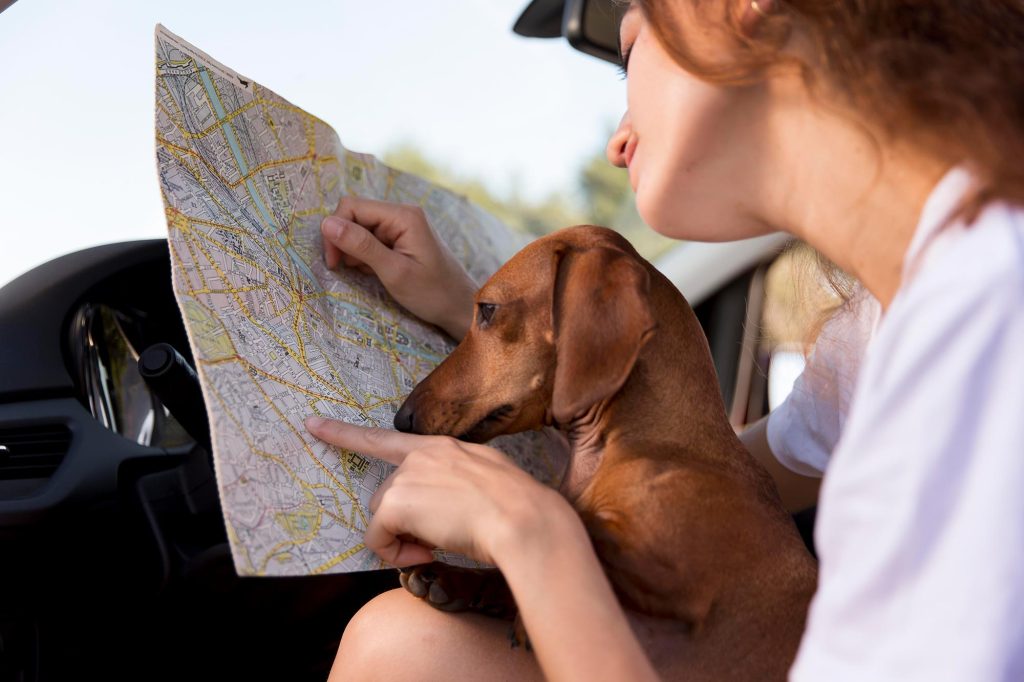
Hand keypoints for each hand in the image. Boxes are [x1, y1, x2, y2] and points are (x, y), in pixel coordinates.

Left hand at [304, 417, 569, 567]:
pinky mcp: (397, 501)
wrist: (523, 520)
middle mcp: (421, 455)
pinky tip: (429, 555)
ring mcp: (407, 476)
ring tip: (440, 547)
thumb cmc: (518, 508)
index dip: (344, 433)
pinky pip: (378, 538)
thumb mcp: (489, 480)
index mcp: (444, 447)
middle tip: (437, 542)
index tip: (312, 424)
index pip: (386, 437)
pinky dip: (396, 554)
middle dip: (404, 522)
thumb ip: (460, 483)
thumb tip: (447, 510)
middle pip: (387, 495)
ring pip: (383, 517)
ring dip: (403, 538)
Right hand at [321, 197, 476, 338]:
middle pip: (355, 216)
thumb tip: (326, 223)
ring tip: (369, 274)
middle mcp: (402, 214)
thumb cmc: (432, 293)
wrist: (460, 308)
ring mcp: (402, 226)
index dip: (335, 231)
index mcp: (403, 215)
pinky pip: (372, 240)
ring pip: (361, 230)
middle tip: (347, 270)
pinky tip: (376, 273)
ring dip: (355, 252)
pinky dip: (366, 257)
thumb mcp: (393, 271)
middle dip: (345, 242)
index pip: (352, 206)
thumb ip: (361, 246)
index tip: (333, 262)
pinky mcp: (401, 240)